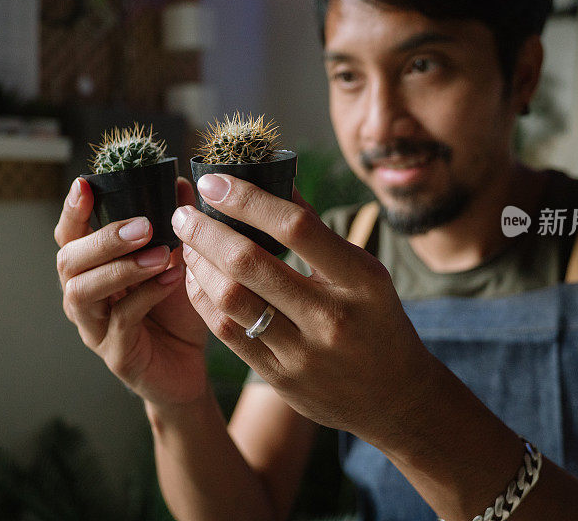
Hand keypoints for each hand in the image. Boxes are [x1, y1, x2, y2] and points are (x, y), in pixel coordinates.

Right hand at [54, 176, 208, 407]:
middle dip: (103, 239)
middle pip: (69, 261)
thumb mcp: (178, 262)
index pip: (70, 235)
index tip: (85, 184)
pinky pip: (122, 320)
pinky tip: (174, 278)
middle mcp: (83, 296)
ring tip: (161, 254)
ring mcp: (94, 327)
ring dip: (122, 267)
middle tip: (143, 225)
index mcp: (92, 269)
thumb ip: (174, 225)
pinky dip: (148, 295)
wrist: (191, 367)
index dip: (72, 210)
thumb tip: (178, 182)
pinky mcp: (115, 354)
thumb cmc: (177, 310)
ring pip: (85, 291)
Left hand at [171, 174, 435, 444]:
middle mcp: (332, 317)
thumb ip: (319, 232)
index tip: (214, 180)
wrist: (393, 397)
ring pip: (230, 300)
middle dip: (206, 231)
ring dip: (199, 264)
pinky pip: (227, 333)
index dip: (248, 199)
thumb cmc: (375, 319)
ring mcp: (304, 353)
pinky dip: (204, 298)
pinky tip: (197, 278)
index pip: (295, 227)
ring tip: (187, 243)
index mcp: (360, 279)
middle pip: (250, 263)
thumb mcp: (365, 272)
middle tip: (184, 212)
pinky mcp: (281, 378)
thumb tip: (274, 182)